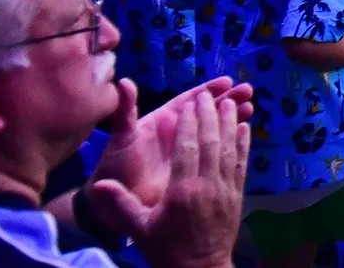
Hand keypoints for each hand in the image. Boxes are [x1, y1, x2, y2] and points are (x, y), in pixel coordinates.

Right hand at [82, 79, 252, 267]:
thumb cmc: (167, 250)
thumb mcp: (140, 229)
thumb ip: (121, 204)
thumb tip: (97, 187)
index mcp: (183, 190)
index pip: (187, 147)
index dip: (190, 122)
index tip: (190, 101)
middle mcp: (207, 185)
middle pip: (211, 142)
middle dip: (211, 115)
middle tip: (210, 94)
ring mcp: (225, 190)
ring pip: (230, 149)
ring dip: (231, 123)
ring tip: (232, 101)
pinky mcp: (237, 197)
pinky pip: (242, 165)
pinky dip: (244, 145)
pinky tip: (246, 128)